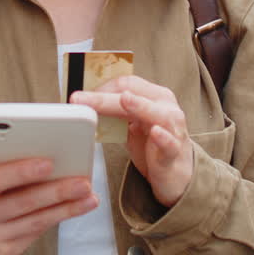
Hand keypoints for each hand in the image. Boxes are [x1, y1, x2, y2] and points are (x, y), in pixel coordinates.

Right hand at [0, 136, 97, 254]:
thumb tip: (12, 127)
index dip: (20, 171)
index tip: (49, 162)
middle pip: (21, 202)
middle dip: (55, 190)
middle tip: (82, 180)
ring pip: (34, 220)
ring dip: (66, 206)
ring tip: (88, 192)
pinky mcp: (4, 252)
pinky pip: (37, 232)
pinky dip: (61, 216)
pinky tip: (80, 206)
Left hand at [71, 76, 192, 206]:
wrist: (175, 172)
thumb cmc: (151, 145)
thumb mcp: (130, 124)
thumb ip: (114, 112)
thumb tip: (85, 103)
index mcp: (153, 95)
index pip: (126, 82)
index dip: (101, 87)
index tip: (79, 95)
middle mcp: (165, 106)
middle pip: (133, 93)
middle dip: (103, 97)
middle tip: (78, 99)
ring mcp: (173, 127)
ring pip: (155, 113)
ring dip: (138, 106)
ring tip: (124, 100)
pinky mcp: (174, 149)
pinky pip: (169, 142)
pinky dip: (163, 137)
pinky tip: (155, 132)